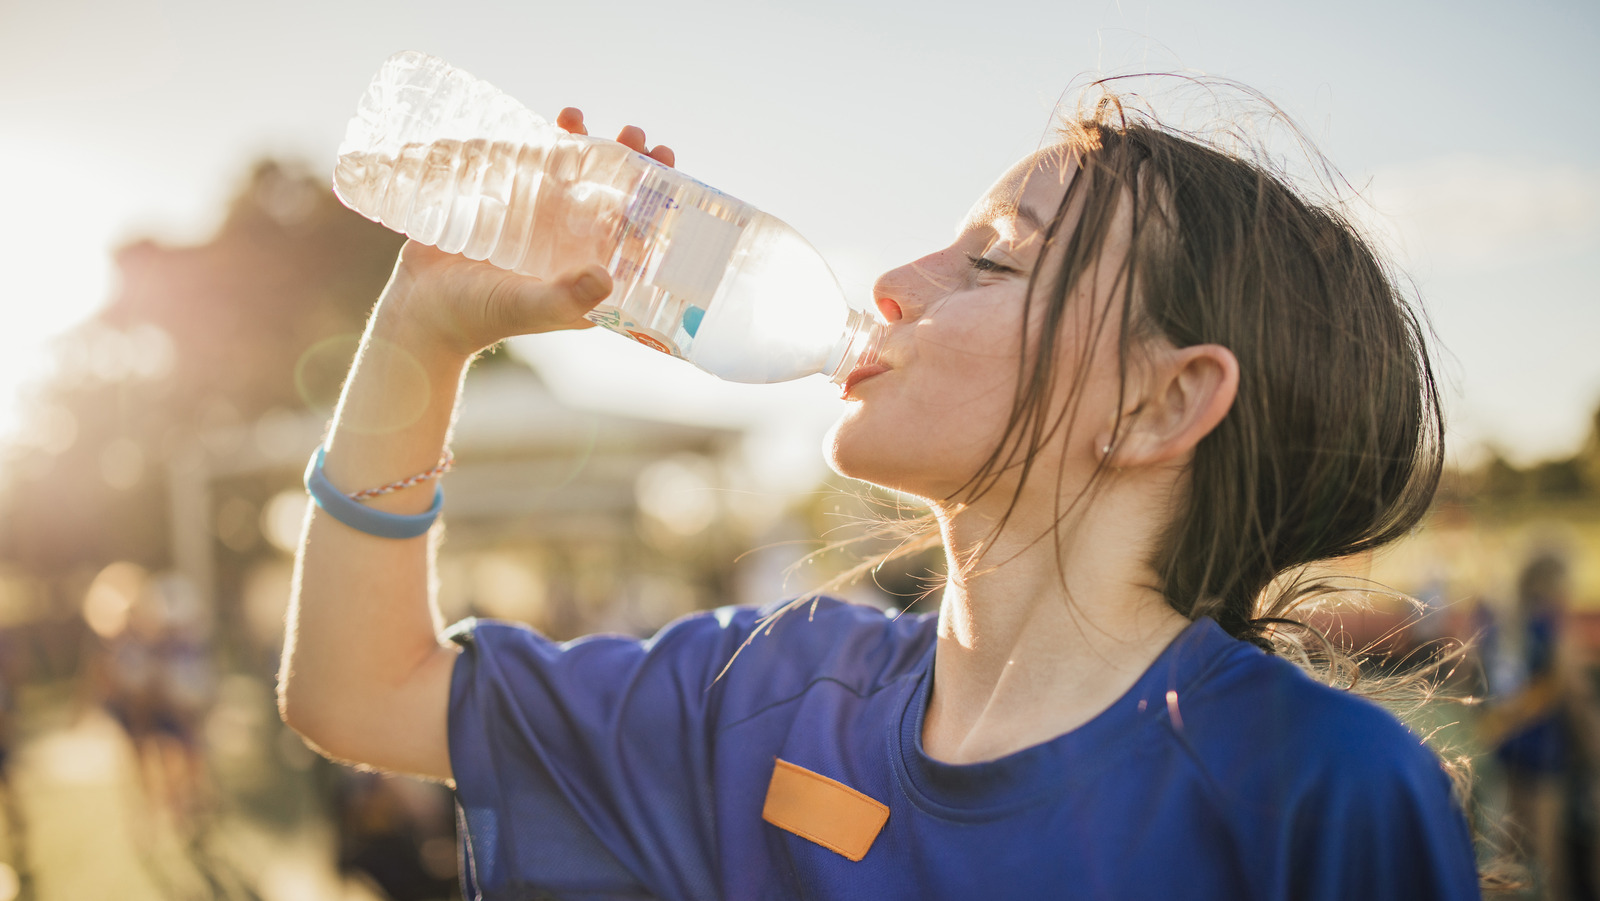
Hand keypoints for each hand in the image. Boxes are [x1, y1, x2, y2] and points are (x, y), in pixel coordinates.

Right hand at [380, 112, 676, 357]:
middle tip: (635, 136)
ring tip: (580, 118)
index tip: (668, 171)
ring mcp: (540, 223)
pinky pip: (532, 167)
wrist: (420, 309)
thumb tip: (607, 276)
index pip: (635, 234)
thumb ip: (566, 298)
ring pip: (573, 175)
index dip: (657, 203)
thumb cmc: (478, 317)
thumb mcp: (527, 308)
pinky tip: (552, 121)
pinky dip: (543, 141)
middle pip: (610, 196)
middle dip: (628, 164)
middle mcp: (571, 246)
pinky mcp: (507, 205)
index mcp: (590, 273)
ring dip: (586, 144)